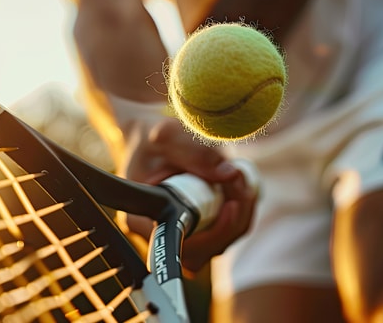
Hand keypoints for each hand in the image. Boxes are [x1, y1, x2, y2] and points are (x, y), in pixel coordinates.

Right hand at [122, 117, 257, 271]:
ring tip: (236, 176)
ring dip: (241, 212)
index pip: (184, 246)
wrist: (154, 141)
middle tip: (237, 179)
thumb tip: (228, 173)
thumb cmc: (153, 138)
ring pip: (222, 242)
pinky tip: (236, 185)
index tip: (231, 204)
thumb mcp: (167, 134)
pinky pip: (227, 233)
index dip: (215, 232)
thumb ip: (193, 150)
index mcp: (141, 219)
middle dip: (234, 216)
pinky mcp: (198, 231)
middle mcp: (159, 234)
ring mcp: (181, 236)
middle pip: (209, 248)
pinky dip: (240, 211)